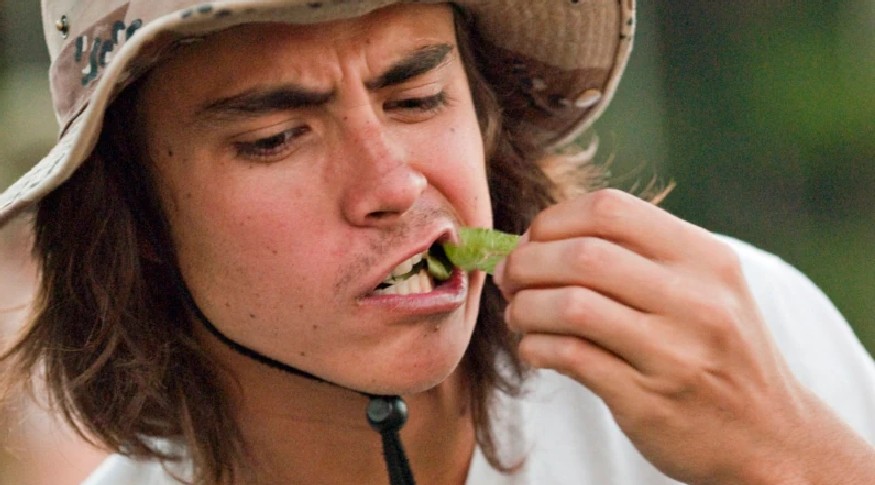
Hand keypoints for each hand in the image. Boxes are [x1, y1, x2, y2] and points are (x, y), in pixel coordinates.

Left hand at [494, 189, 874, 483]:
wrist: (769, 435)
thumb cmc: (719, 350)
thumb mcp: (706, 287)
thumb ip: (640, 255)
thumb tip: (541, 236)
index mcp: (705, 258)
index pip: (610, 209)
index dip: (553, 220)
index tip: (531, 240)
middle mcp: (696, 300)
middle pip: (583, 254)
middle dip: (527, 262)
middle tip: (510, 278)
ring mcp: (674, 353)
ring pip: (571, 305)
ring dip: (526, 307)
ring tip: (519, 314)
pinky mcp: (648, 399)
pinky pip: (571, 357)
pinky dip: (536, 347)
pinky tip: (535, 348)